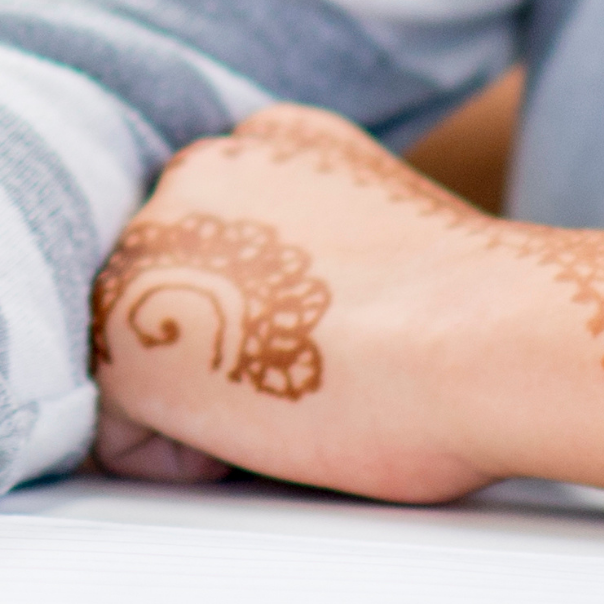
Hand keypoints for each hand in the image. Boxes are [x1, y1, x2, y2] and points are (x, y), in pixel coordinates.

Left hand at [82, 105, 603, 505]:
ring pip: (149, 362)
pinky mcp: (120, 330)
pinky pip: (126, 437)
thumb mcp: (384, 228)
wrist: (483, 337)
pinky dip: (189, 460)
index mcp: (265, 144)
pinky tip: (270, 431)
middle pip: (177, 301)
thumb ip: (317, 241)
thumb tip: (301, 299)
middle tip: (319, 372)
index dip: (272, 320)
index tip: (334, 339)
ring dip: (207, 401)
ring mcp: (146, 246)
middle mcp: (191, 172)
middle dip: (226, 352)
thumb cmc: (474, 314)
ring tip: (300, 397)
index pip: (223, 251)